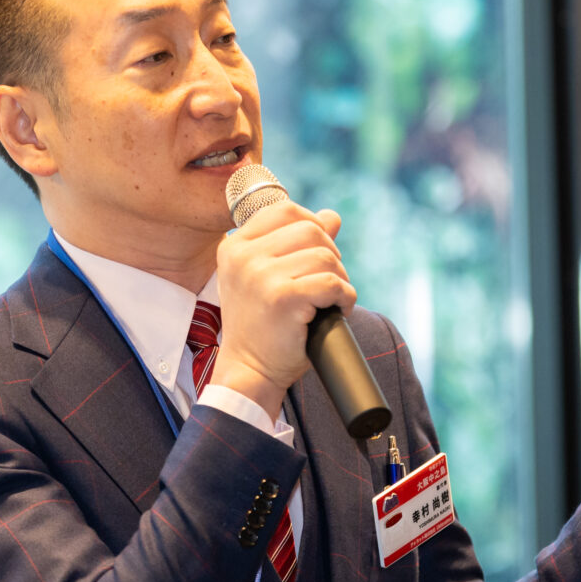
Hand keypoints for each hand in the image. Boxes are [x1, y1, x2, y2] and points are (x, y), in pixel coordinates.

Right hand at [210, 202, 355, 418]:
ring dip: (339, 279)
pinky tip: (336, 310)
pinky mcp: (283, 297)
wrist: (249, 372)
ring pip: (326, 256)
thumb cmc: (262, 327)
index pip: (285, 209)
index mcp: (235, 247)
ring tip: (330, 301)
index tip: (318, 253)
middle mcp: (243, 256)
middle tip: (327, 283)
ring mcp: (261, 275)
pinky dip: (345, 297)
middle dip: (331, 254)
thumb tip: (333, 216)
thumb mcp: (270, 278)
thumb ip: (295, 244)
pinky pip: (332, 283)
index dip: (313, 224)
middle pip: (311, 229)